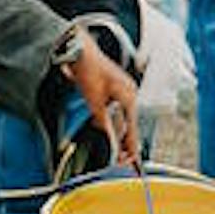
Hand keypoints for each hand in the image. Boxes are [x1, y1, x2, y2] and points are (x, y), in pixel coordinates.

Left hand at [66, 40, 140, 162]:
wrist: (80, 51)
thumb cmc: (88, 71)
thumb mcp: (94, 100)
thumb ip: (102, 121)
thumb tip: (109, 139)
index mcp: (128, 96)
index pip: (132, 127)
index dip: (132, 146)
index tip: (133, 162)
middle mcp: (129, 94)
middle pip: (131, 124)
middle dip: (127, 143)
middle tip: (125, 162)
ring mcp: (123, 91)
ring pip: (124, 119)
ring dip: (121, 134)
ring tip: (120, 153)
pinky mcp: (115, 90)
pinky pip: (119, 112)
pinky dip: (115, 124)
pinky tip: (112, 133)